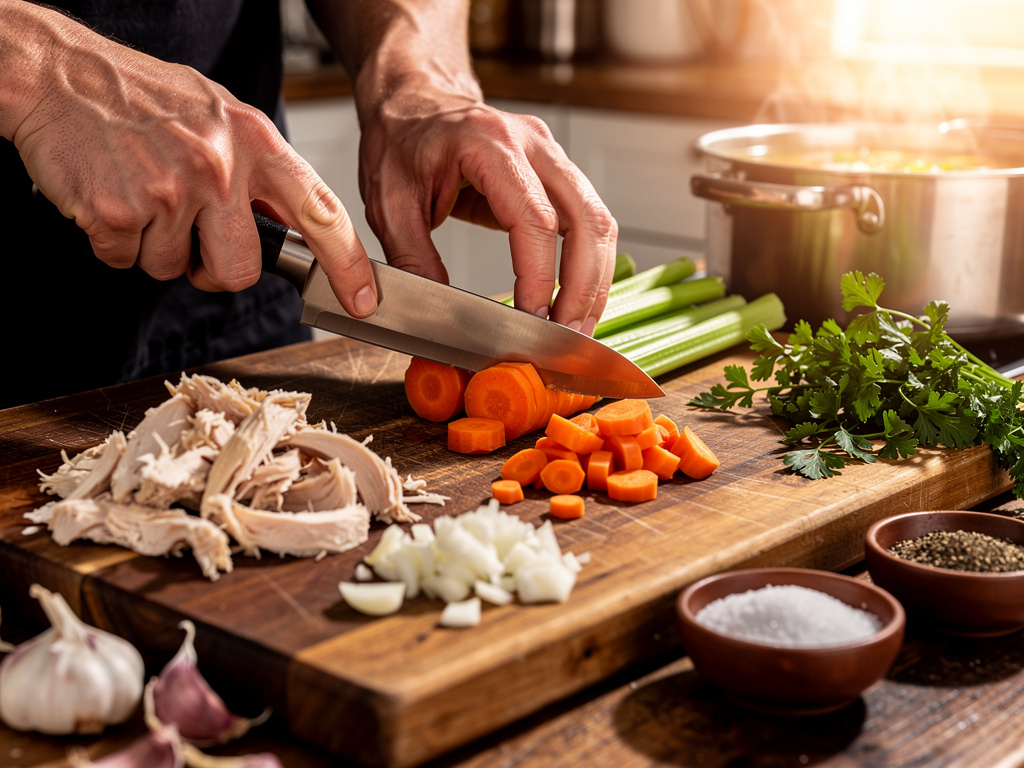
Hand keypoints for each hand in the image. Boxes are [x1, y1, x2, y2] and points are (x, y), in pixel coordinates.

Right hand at [3, 3, 377, 316]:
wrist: (58, 74)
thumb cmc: (143, 97)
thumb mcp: (222, 116)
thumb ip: (260, 171)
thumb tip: (295, 225)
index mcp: (256, 142)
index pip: (322, 214)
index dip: (348, 265)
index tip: (363, 299)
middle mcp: (221, 167)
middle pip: (239, 272)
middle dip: (214, 272)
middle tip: (192, 241)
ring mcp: (170, 190)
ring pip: (175, 270)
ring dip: (156, 247)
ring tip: (141, 193)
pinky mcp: (120, 212)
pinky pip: (126, 261)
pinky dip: (115, 242)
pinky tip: (110, 196)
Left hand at [358, 86, 617, 335]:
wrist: (414, 102)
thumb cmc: (401, 143)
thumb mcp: (389, 204)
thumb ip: (413, 260)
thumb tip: (438, 316)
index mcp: (488, 144)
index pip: (535, 219)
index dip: (540, 276)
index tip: (533, 319)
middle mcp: (532, 144)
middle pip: (586, 220)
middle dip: (582, 287)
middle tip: (566, 336)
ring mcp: (552, 154)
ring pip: (599, 222)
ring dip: (594, 281)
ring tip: (576, 326)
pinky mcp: (557, 172)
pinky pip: (589, 220)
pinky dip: (589, 264)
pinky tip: (575, 298)